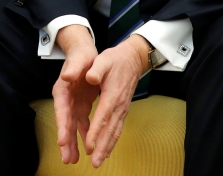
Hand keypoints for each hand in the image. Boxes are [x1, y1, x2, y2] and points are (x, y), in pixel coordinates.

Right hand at [53, 25, 98, 165]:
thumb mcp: (79, 59)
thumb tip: (68, 77)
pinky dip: (83, 134)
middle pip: (64, 122)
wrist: (84, 52)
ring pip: (72, 126)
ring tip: (74, 159)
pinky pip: (81, 123)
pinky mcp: (81, 104)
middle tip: (67, 159)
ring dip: (73, 142)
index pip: (61, 110)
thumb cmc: (81, 56)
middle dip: (65, 141)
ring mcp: (73, 103)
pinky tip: (86, 147)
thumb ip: (73, 68)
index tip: (62, 141)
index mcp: (62, 89)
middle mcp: (65, 98)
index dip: (61, 125)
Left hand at [83, 35, 150, 167]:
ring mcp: (122, 109)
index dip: (96, 132)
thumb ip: (96, 69)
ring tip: (99, 161)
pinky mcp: (122, 110)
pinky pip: (117, 129)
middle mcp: (119, 106)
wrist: (133, 59)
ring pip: (115, 132)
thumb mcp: (103, 60)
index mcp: (112, 95)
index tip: (89, 146)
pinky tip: (107, 149)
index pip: (103, 116)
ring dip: (107, 148)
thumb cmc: (116, 60)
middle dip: (102, 147)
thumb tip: (89, 77)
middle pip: (111, 130)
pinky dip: (112, 141)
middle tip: (95, 162)